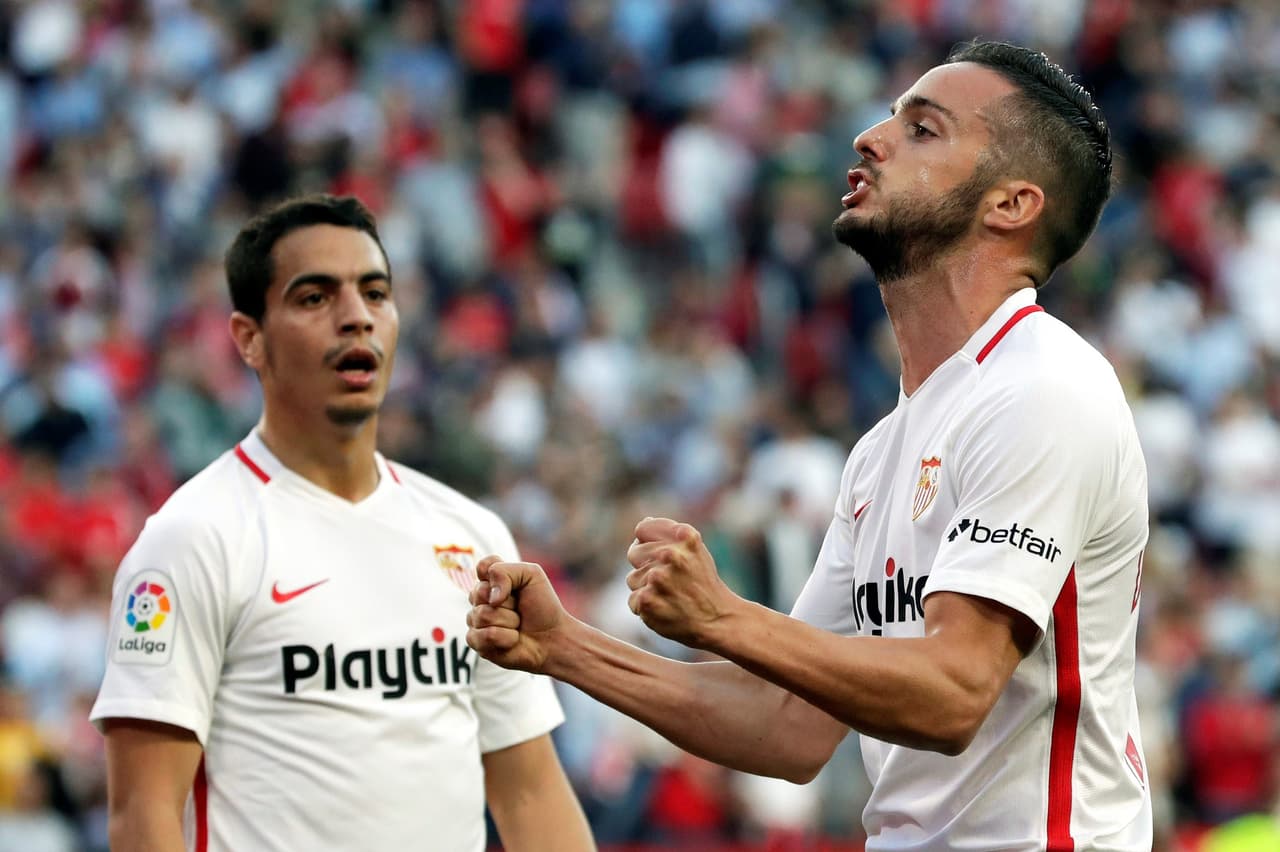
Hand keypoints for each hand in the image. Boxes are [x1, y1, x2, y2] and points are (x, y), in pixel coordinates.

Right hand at [466, 556, 567, 673]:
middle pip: (480, 592)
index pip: (482, 566)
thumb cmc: (543, 606)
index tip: (514, 585)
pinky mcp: (478, 642)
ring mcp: (477, 621)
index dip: (496, 575)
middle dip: (508, 602)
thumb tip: (491, 597)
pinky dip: (506, 638)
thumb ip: (505, 572)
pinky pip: (486, 636)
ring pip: (483, 615)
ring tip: (517, 624)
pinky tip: (512, 639)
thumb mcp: (532, 575)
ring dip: (510, 621)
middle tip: (519, 608)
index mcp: (492, 580)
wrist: (552, 637)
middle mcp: (481, 599)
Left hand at [626, 517, 740, 649]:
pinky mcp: (647, 599)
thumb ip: (671, 534)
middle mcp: (670, 554)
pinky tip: (666, 608)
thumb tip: (645, 521)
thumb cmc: (704, 583)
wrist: (718, 620)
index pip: (642, 530)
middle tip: (668, 580)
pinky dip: (646, 608)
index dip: (648, 542)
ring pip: (633, 579)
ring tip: (670, 596)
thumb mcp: (697, 551)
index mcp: (684, 536)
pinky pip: (634, 600)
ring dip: (646, 589)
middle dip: (646, 566)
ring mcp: (658, 577)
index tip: (661, 557)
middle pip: (634, 553)